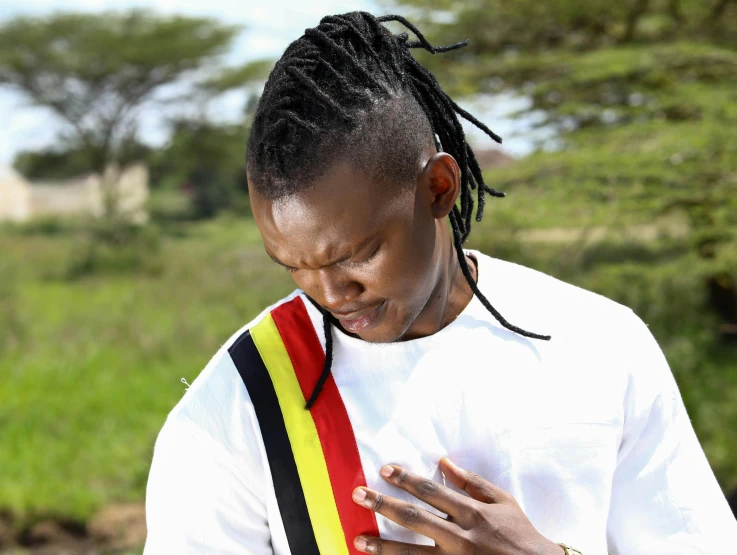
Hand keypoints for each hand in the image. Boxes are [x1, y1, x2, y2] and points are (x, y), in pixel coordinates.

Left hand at [351, 457, 563, 554]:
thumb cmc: (520, 533)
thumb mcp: (501, 501)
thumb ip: (471, 482)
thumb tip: (443, 461)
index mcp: (472, 513)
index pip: (431, 491)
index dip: (406, 479)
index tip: (384, 469)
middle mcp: (460, 537)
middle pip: (414, 518)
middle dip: (383, 505)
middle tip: (358, 494)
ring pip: (412, 553)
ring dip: (382, 546)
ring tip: (358, 538)